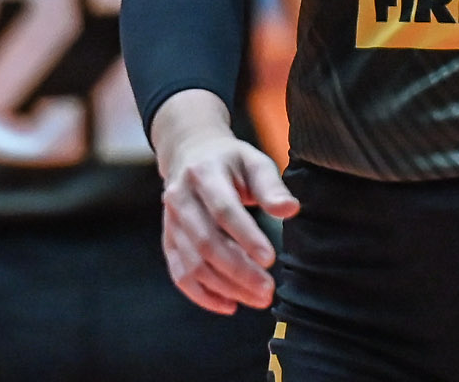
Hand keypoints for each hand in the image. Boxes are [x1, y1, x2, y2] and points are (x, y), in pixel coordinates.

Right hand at [152, 94, 298, 313]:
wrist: (190, 155)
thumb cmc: (230, 160)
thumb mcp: (254, 161)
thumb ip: (271, 187)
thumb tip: (290, 210)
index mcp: (204, 173)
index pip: (223, 210)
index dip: (246, 237)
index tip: (270, 259)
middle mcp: (180, 198)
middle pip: (207, 242)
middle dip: (238, 270)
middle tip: (267, 289)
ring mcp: (170, 222)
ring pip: (193, 263)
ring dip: (225, 287)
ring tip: (258, 298)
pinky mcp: (168, 240)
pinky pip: (180, 274)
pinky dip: (203, 295)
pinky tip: (229, 304)